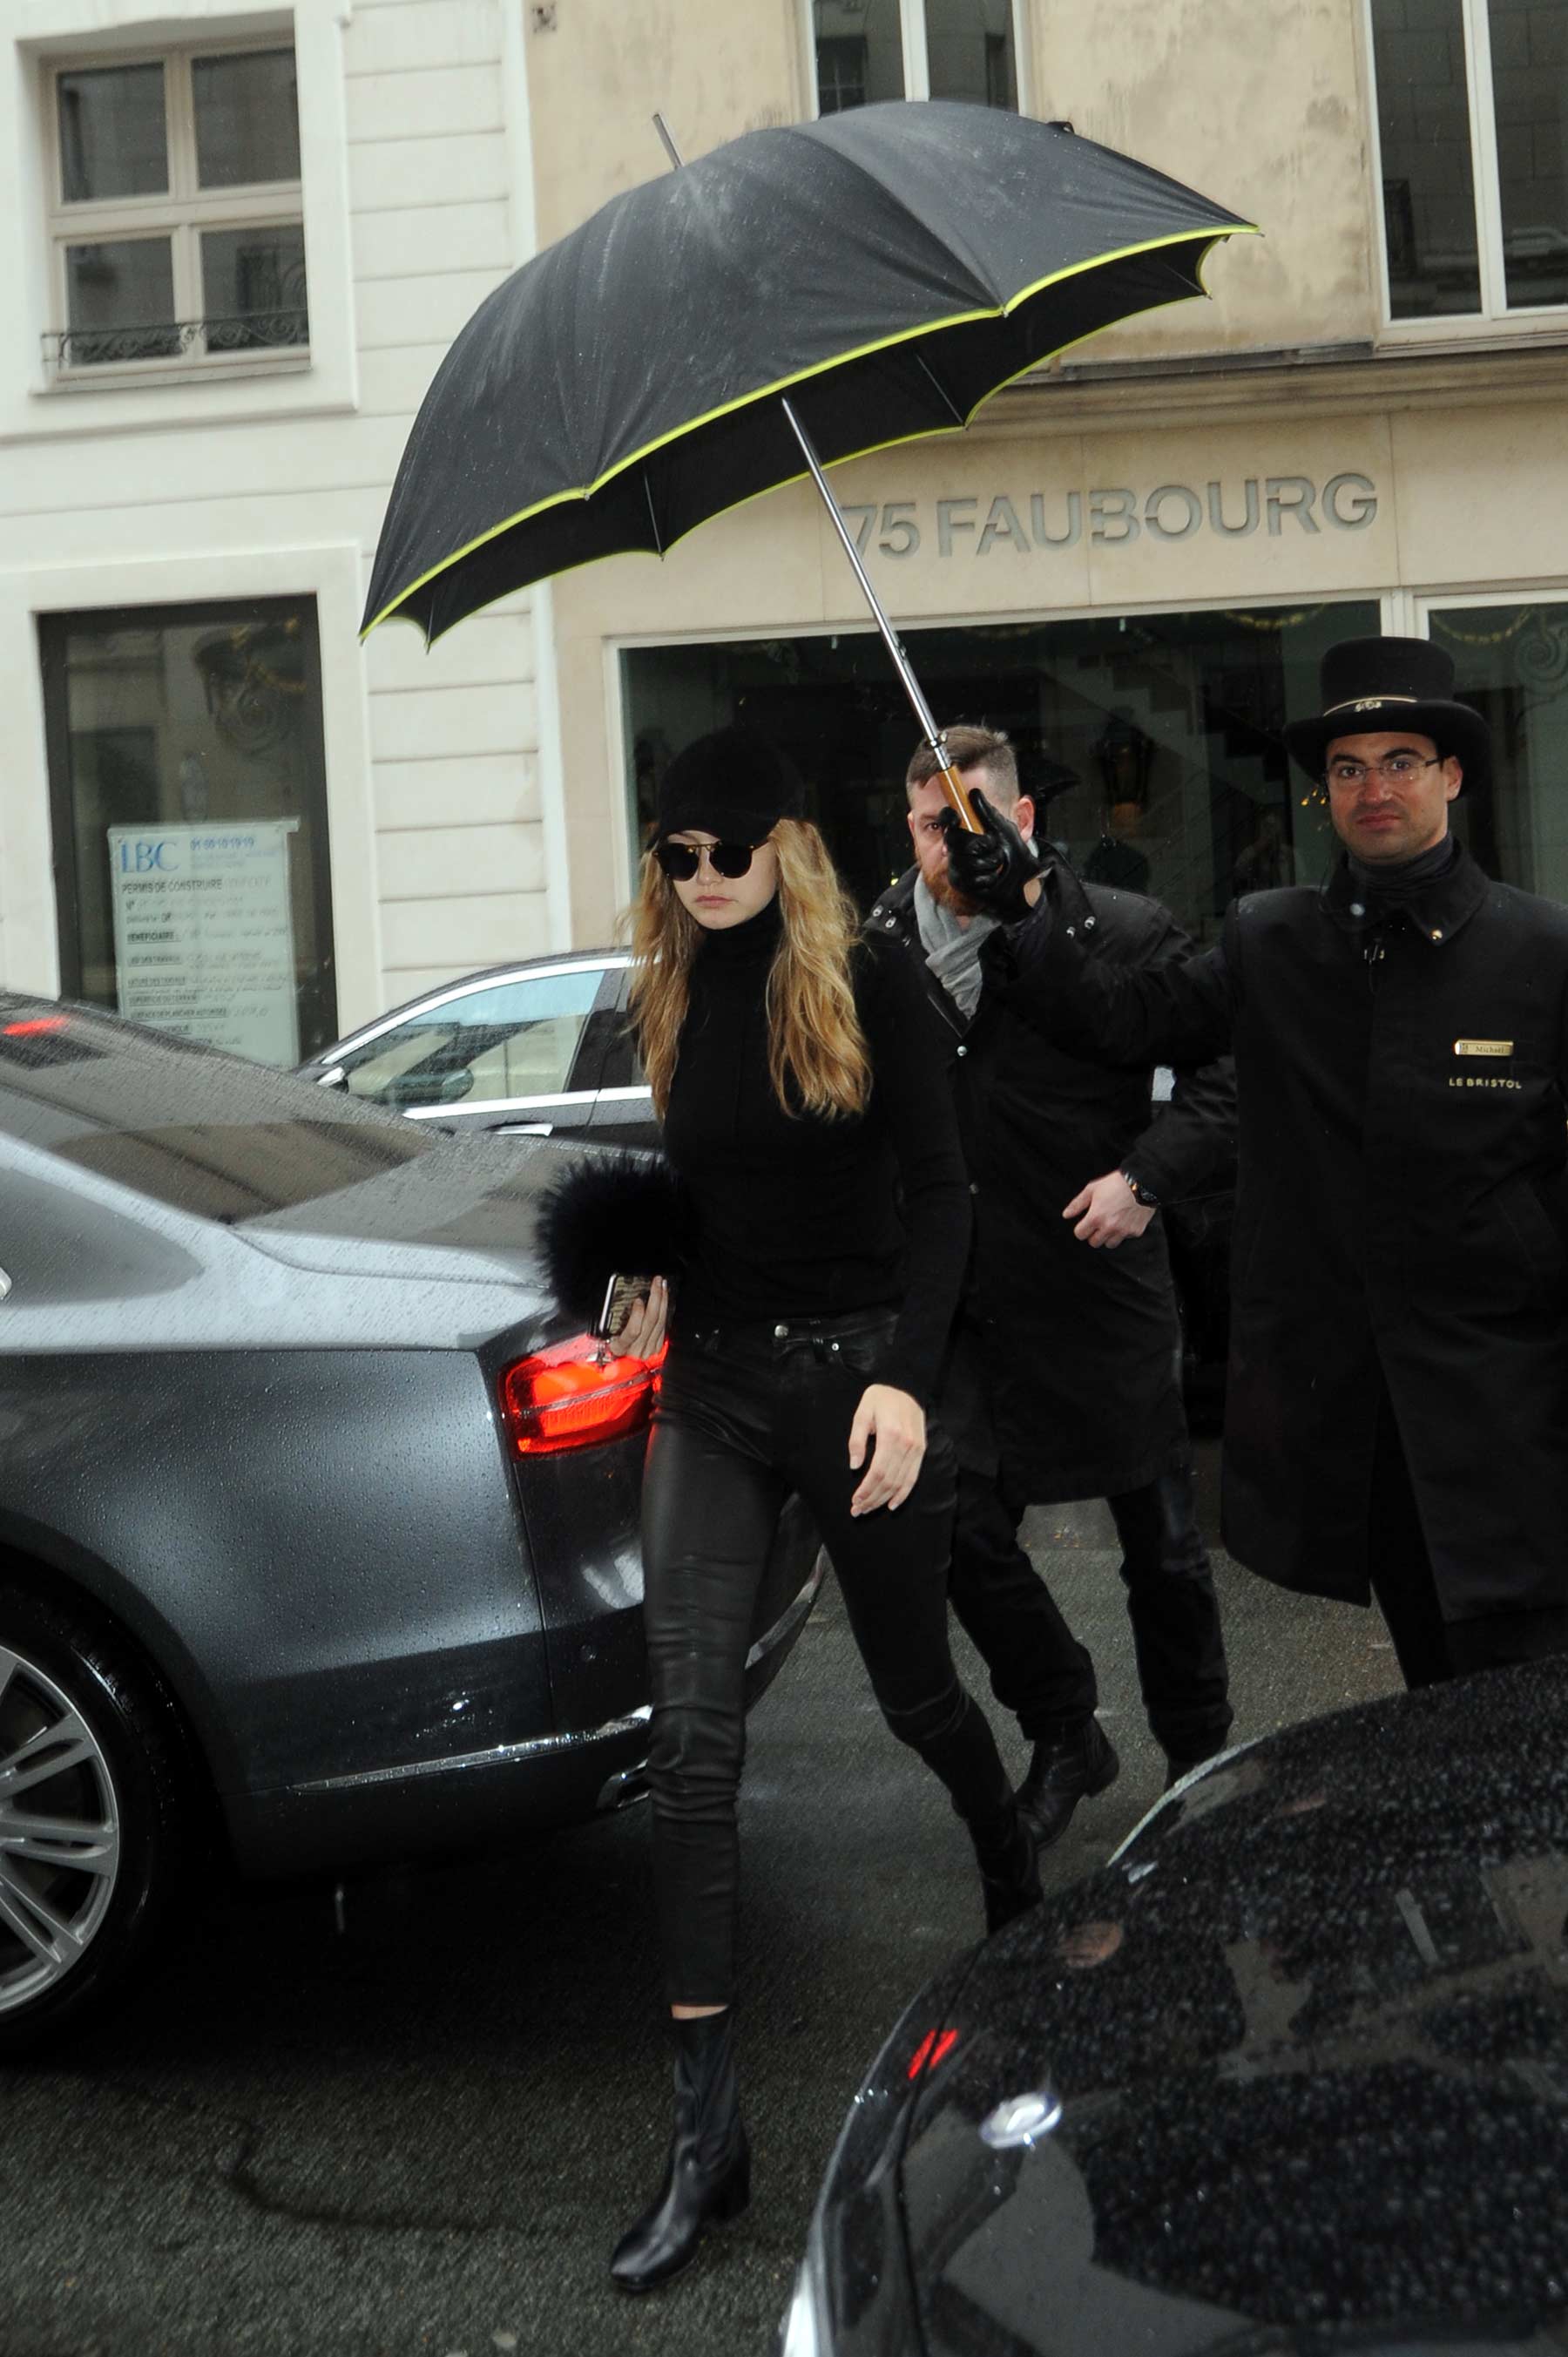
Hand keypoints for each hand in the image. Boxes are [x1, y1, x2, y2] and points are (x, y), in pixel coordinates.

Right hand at [610, 1273, 668, 1357]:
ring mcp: (649, 1351)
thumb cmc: (608, 1354)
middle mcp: (637, 1351)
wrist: (621, 1374)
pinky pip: (663, 1327)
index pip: (633, 1331)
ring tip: (662, 1286)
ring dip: (663, 1301)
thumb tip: (628, 1303)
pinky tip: (664, 1300)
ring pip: (660, 1323)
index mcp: (620, 1348)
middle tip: (657, 1282)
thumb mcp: (604, 1340)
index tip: (638, 1300)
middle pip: (651, 1322)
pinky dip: (664, 1312)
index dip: (638, 1314)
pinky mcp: (657, 1349)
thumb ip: (614, 1325)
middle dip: (656, 1298)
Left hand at [847, 1383, 926, 1514]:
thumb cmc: (879, 1399)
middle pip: (889, 1481)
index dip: (867, 1490)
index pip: (878, 1472)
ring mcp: (917, 1449)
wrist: (905, 1386)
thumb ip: (857, 1440)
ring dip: (884, 1499)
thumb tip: (855, 1466)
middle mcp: (907, 1444)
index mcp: (891, 1435)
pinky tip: (892, 1504)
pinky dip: (903, 1493)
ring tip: (869, 1508)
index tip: (854, 1501)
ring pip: (900, 1482)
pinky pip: (913, 1477)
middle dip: (872, 1498)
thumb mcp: (861, 1413)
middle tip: (857, 1510)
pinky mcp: (921, 1450)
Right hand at [939, 786, 1041, 920]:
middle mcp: (956, 847)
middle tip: (993, 846)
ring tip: (997, 864)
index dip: (947, 816)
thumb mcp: (1005, 830)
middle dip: (980, 843)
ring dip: (989, 862)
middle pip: (953, 839)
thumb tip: (974, 793)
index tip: (957, 818)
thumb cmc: (1014, 856)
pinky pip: (970, 876)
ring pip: (965, 860)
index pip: (946, 819)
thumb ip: (988, 813)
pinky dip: (988, 877)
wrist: (1021, 882)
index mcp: (965, 831)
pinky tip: (992, 877)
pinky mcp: (959, 882)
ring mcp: (956, 865)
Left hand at [1063, 1170, 1155, 1249]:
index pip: (1080, 1234)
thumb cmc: (1116, 1183)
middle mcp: (1109, 1227)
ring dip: (1107, 1236)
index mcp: (1095, 1217)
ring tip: (1111, 1222)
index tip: (1086, 1223)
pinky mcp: (1135, 1232)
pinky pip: (1125, 1238)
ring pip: (1109, 1244)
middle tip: (1099, 1222)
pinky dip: (1123, 1232)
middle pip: (1094, 1242)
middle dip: (1094, 1234)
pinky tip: (1124, 1220)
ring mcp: (1123, 1231)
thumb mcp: (1092, 1189)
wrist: (1143, 1183)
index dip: (1081, 1228)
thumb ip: (1077, 1204)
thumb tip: (1066, 1215)